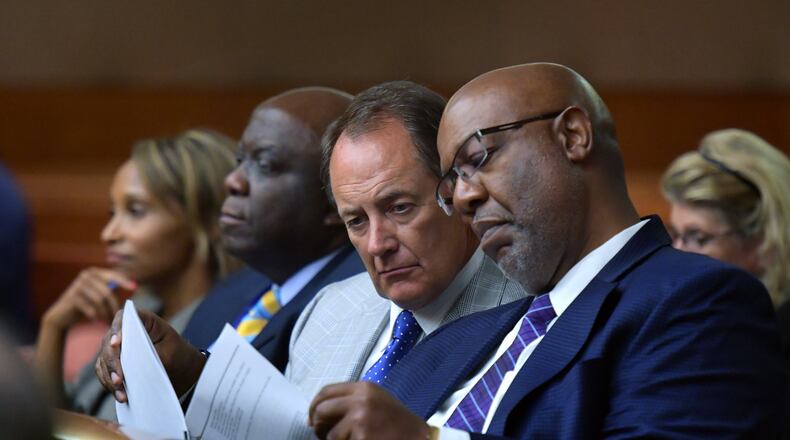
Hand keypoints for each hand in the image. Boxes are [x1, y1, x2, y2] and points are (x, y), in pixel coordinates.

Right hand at [41, 268, 134, 330]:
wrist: (62, 315)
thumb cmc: (86, 305)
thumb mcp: (99, 295)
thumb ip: (112, 289)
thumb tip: (133, 285)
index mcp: (94, 272)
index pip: (113, 275)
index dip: (124, 281)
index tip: (135, 287)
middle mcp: (86, 275)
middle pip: (107, 292)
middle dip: (114, 306)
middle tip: (116, 318)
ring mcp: (77, 285)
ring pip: (100, 301)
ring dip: (105, 313)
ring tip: (107, 321)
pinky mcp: (71, 297)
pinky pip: (89, 307)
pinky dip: (94, 315)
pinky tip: (95, 320)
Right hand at [94, 308, 206, 401]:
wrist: (180, 367)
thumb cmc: (177, 354)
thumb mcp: (169, 353)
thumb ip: (149, 355)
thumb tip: (129, 365)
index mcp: (143, 320)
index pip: (124, 318)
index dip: (117, 329)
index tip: (116, 343)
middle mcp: (125, 331)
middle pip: (109, 343)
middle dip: (112, 362)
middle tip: (119, 379)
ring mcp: (117, 347)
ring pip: (103, 359)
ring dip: (109, 377)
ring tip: (121, 392)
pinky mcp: (113, 362)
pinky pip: (104, 372)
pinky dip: (109, 383)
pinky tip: (120, 395)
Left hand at [309, 382, 429, 439]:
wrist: (417, 437)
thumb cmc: (397, 423)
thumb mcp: (376, 401)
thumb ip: (351, 400)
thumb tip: (318, 413)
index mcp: (364, 388)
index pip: (326, 391)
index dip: (314, 405)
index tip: (312, 417)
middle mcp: (361, 399)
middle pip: (321, 409)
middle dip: (318, 424)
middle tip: (322, 434)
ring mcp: (361, 418)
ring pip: (328, 433)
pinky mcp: (362, 437)